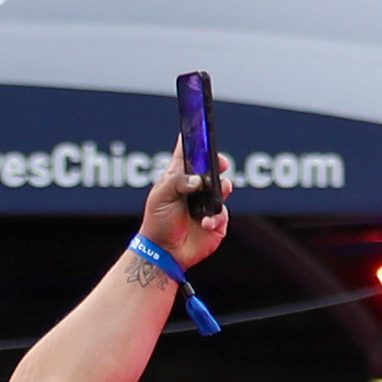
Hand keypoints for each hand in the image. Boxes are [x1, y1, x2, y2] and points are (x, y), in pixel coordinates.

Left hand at [141, 143, 230, 267]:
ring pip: (224, 187)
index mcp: (179, 177)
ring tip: (215, 195)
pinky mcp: (216, 221)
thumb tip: (198, 180)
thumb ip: (178, 182)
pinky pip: (223, 213)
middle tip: (221, 163)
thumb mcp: (161, 196)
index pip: (187, 153)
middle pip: (213, 167)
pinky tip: (205, 223)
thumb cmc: (158, 222)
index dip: (195, 140)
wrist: (164, 253)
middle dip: (219, 162)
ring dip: (222, 189)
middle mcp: (195, 188)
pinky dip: (216, 217)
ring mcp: (207, 204)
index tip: (201, 128)